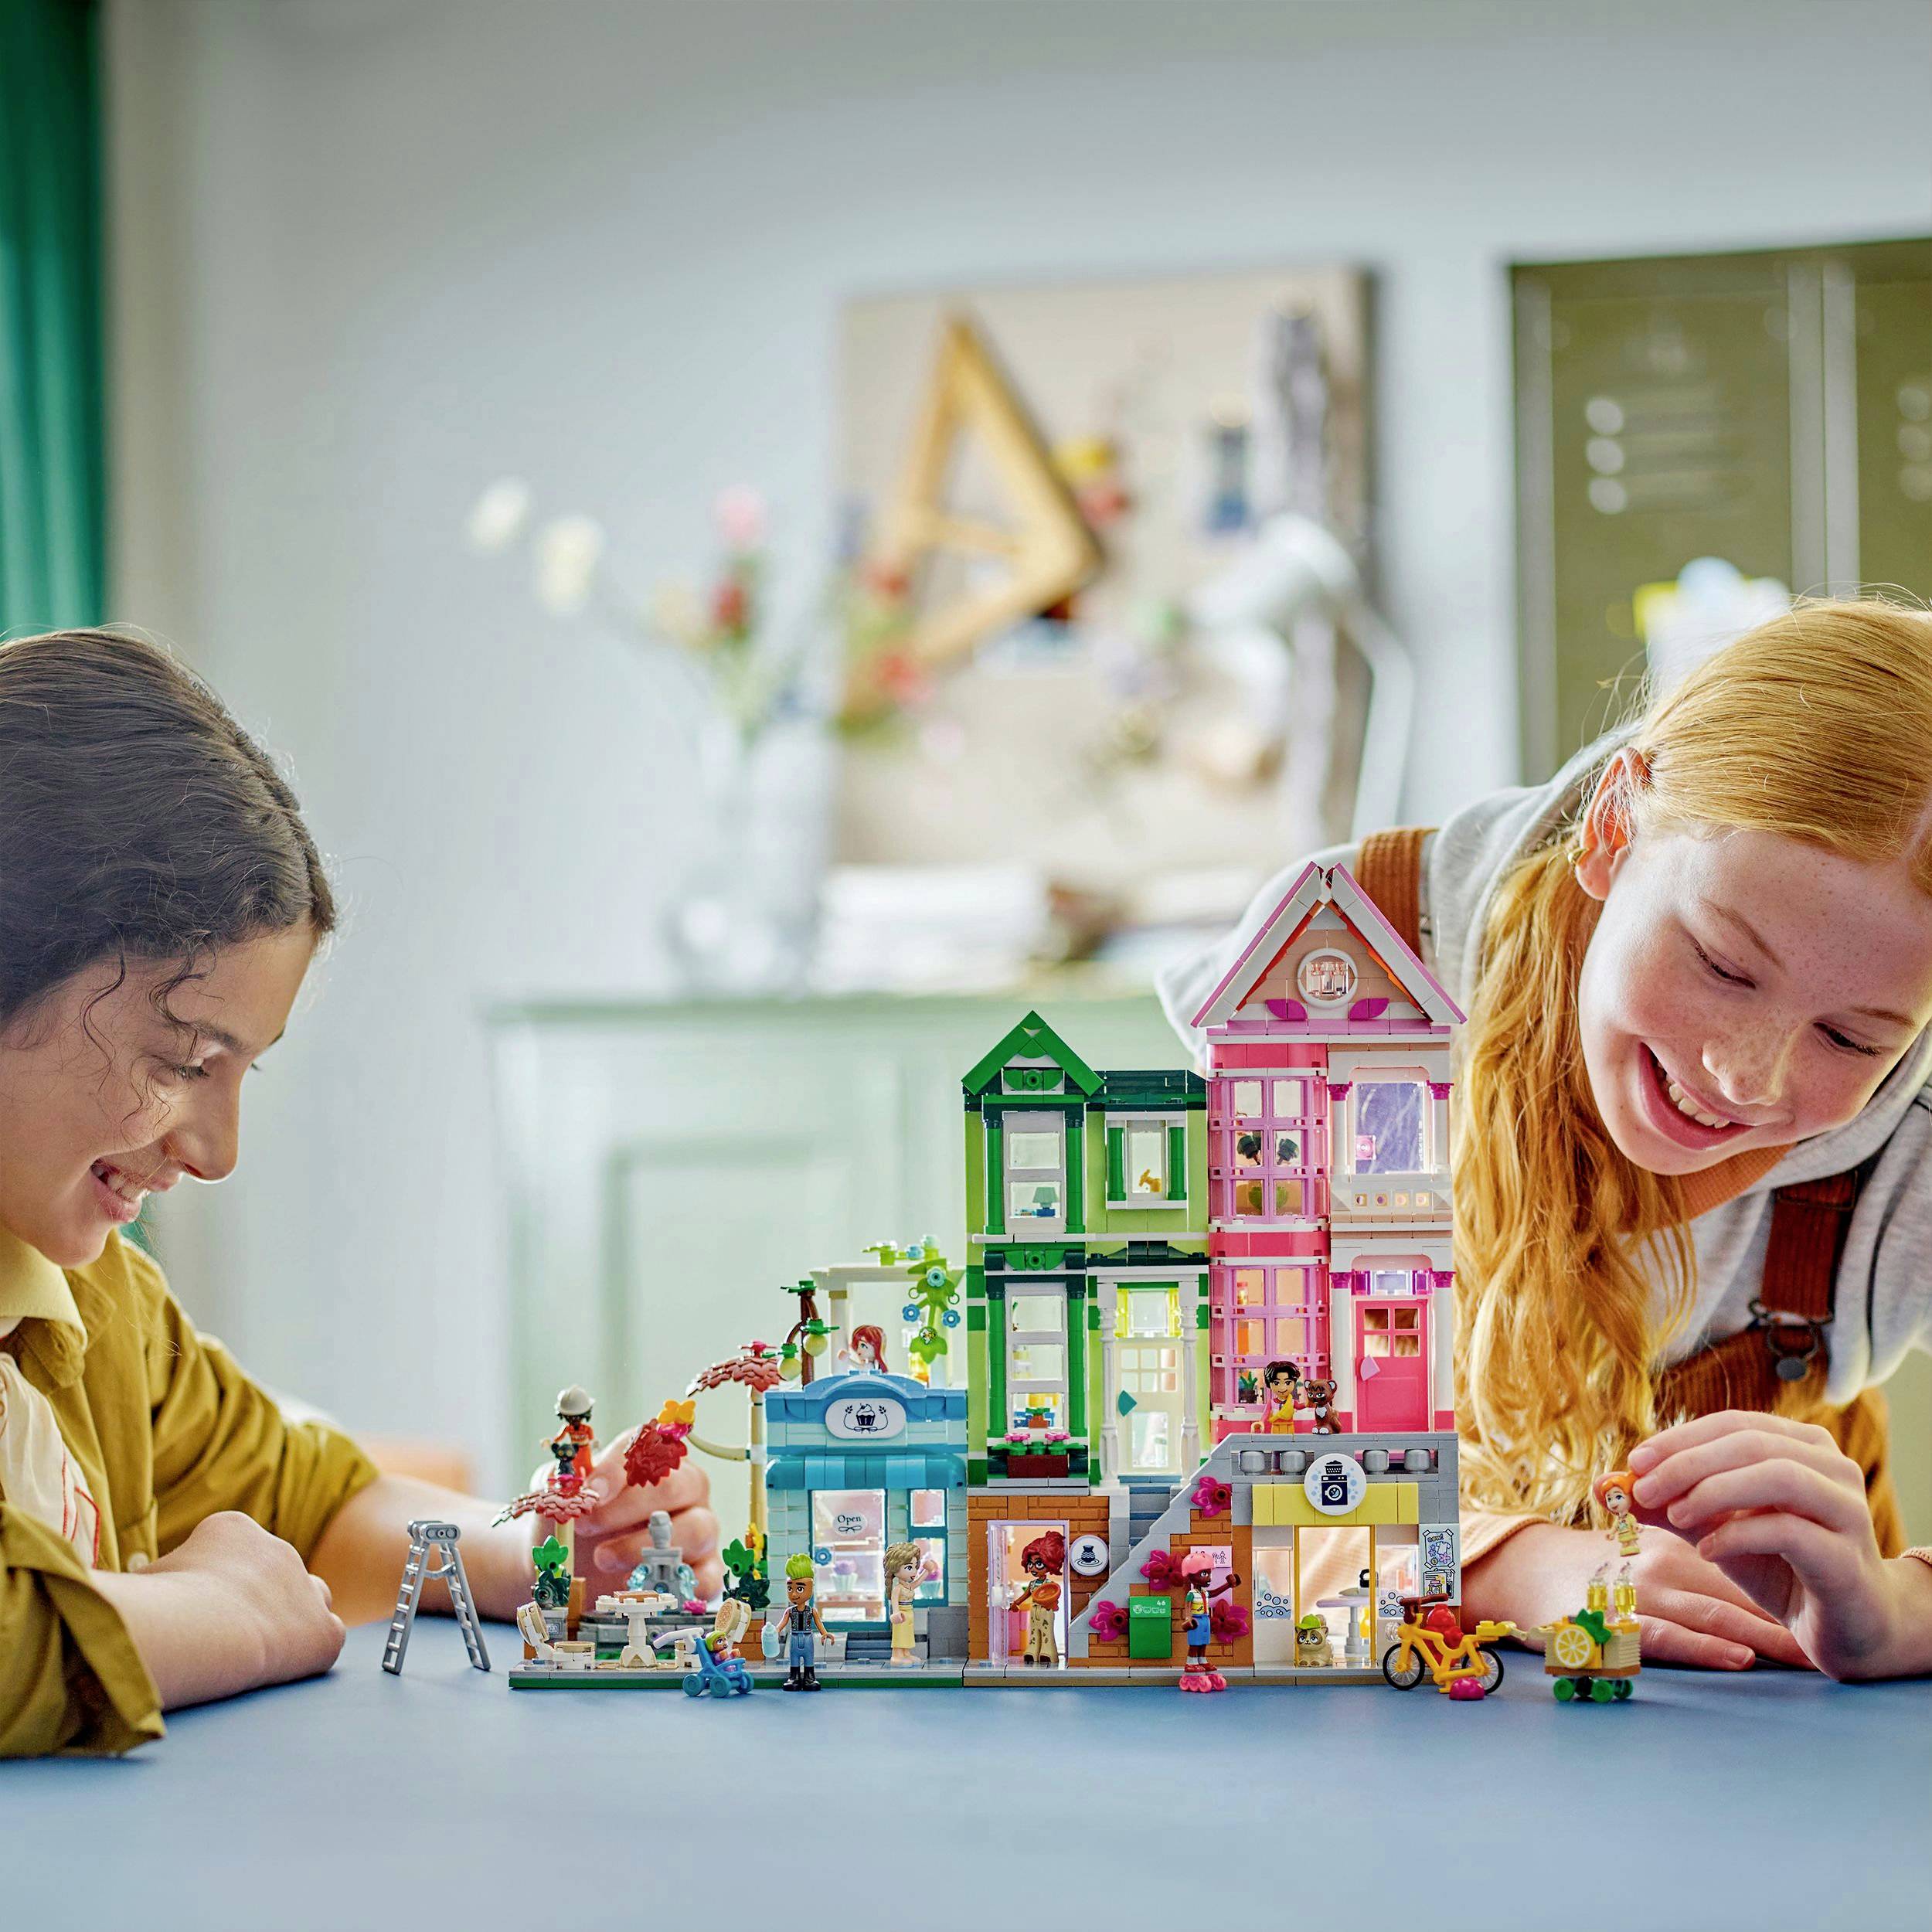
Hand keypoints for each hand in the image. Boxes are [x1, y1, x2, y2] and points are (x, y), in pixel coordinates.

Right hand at [93, 1510, 344, 1709]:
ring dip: (292, 1616)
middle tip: (225, 1633)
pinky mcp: (321, 1630)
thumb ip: (147, 1584)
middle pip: (271, 1573)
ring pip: (311, 1596)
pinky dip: (310, 1649)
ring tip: (261, 1646)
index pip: (231, 1550)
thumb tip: (126, 1596)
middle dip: (253, 1598)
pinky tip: (286, 1668)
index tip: (194, 1608)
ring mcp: (306, 1588)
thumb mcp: (139, 1582)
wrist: (194, 1629)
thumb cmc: (153, 1607)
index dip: (213, 1582)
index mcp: (232, 1529)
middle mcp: (278, 1549)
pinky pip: (327, 1634)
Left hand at [532, 1425, 721, 1599]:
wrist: (578, 1567)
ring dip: (645, 1548)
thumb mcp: (563, 1502)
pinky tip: (642, 1588)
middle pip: (676, 1486)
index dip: (618, 1468)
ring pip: (697, 1530)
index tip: (589, 1492)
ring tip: (603, 1559)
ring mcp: (701, 1528)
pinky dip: (680, 1586)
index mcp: (653, 1460)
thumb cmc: (578, 1524)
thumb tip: (565, 1486)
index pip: (648, 1447)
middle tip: (586, 1527)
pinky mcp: (706, 1569)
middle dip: (628, 1508)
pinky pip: (710, 1576)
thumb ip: (561, 1491)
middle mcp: (685, 1488)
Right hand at [1461, 1517, 1811, 1670]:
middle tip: (1825, 1635)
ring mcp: (1636, 1595)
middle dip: (1785, 1614)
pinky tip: (1737, 1655)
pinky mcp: (1612, 1626)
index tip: (1821, 1597)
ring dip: (1760, 1633)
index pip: (1738, 1555)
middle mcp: (1658, 1565)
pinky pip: (1665, 1637)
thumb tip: (1755, 1559)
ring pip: (1709, 1611)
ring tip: (1802, 1652)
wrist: (1521, 1572)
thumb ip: (1692, 1551)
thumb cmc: (1591, 1565)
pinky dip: (1703, 1646)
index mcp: (1671, 1545)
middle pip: (1737, 1588)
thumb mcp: (1641, 1543)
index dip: (1782, 1576)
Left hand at [1629, 1410, 1911, 1679]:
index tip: (1634, 1463)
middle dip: (1686, 1463)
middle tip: (1642, 1491)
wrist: (1846, 1629)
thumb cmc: (1779, 1569)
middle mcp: (1832, 1467)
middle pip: (1750, 1443)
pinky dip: (1737, 1533)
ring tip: (1674, 1516)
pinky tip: (1707, 1549)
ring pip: (1777, 1475)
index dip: (1679, 1439)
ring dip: (1712, 1491)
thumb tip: (1606, 1487)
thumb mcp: (1715, 1530)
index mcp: (1803, 1445)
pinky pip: (1788, 1530)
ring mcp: (1847, 1509)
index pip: (1733, 1424)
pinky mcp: (1847, 1557)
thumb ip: (1667, 1504)